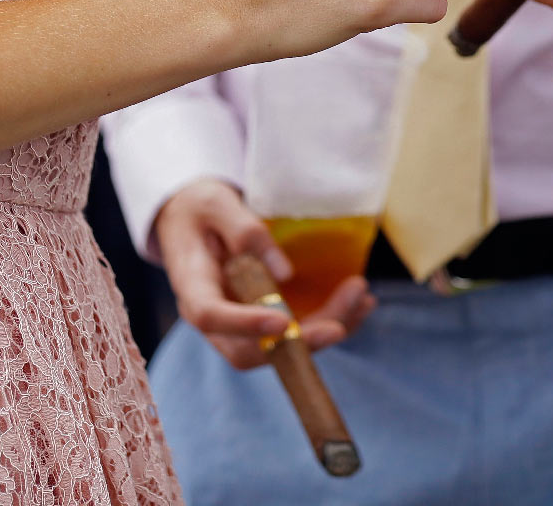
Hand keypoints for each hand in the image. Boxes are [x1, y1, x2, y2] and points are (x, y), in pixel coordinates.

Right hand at [154, 179, 376, 369]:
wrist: (191, 218)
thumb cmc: (200, 208)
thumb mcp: (215, 204)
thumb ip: (245, 231)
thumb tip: (284, 272)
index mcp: (193, 286)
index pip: (211, 315)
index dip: (246, 325)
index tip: (283, 320)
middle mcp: (214, 317)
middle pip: (251, 348)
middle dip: (300, 340)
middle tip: (341, 322)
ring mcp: (238, 324)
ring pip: (279, 348)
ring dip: (324, 330)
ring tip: (361, 299)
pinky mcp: (261, 319)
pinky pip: (295, 334)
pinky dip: (330, 321)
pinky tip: (360, 303)